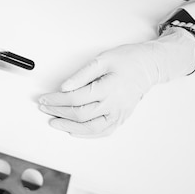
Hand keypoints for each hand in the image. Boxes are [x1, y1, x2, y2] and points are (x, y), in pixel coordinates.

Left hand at [38, 29, 194, 136]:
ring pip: (90, 128)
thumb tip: (65, 87)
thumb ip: (82, 74)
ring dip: (69, 126)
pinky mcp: (120, 119)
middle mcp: (114, 105)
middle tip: (45, 107)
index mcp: (109, 88)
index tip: (45, 98)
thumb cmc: (128, 60)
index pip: (76, 98)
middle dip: (59, 112)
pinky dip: (85, 134)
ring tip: (54, 121)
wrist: (149, 66)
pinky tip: (73, 131)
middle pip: (80, 114)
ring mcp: (118, 114)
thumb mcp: (103, 59)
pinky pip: (102, 132)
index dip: (57, 100)